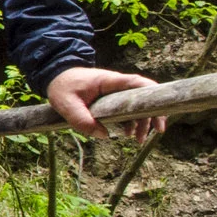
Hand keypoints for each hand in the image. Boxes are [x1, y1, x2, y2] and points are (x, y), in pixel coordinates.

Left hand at [45, 66, 165, 140]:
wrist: (55, 77)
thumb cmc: (62, 86)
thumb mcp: (66, 104)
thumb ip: (82, 120)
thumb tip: (105, 135)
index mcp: (109, 81)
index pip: (137, 82)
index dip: (152, 93)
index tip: (161, 109)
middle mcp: (117, 86)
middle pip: (143, 97)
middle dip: (152, 114)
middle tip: (158, 131)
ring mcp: (115, 93)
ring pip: (136, 106)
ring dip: (141, 122)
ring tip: (138, 139)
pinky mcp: (111, 101)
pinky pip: (127, 110)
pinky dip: (130, 122)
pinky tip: (128, 133)